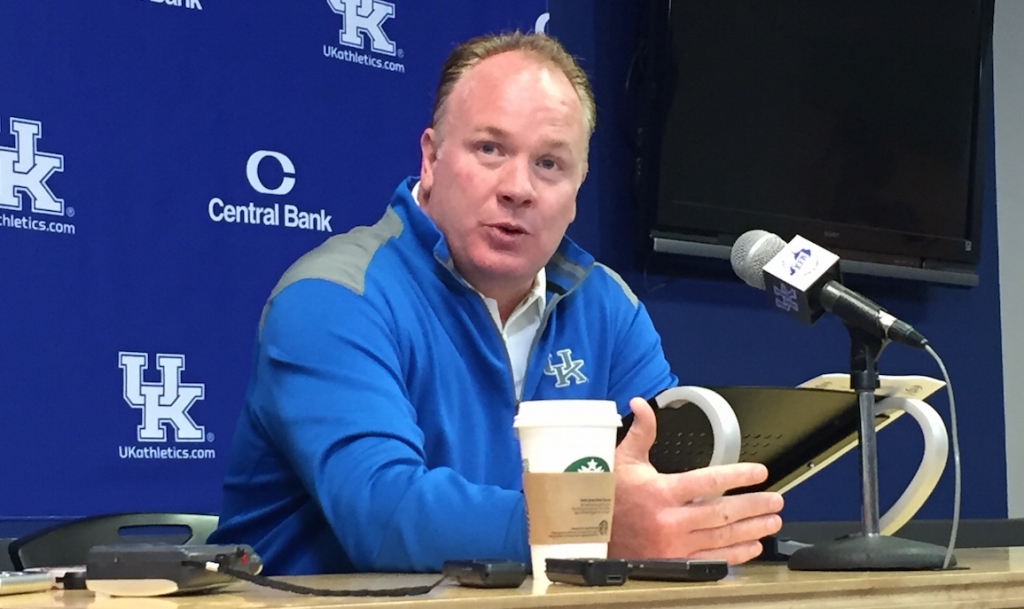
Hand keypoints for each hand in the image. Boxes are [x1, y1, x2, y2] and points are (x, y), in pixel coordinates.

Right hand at [608, 397, 783, 563]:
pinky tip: (752, 546)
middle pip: (723, 512)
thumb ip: (641, 432)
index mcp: (661, 492)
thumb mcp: (622, 460)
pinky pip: (713, 560)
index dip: (737, 475)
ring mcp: (673, 545)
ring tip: (772, 521)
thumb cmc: (607, 496)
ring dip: (752, 529)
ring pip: (722, 537)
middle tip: (776, 500)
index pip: (708, 481)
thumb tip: (643, 404)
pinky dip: (736, 554)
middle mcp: (670, 520)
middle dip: (754, 505)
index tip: (758, 472)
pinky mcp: (674, 563)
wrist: (588, 535)